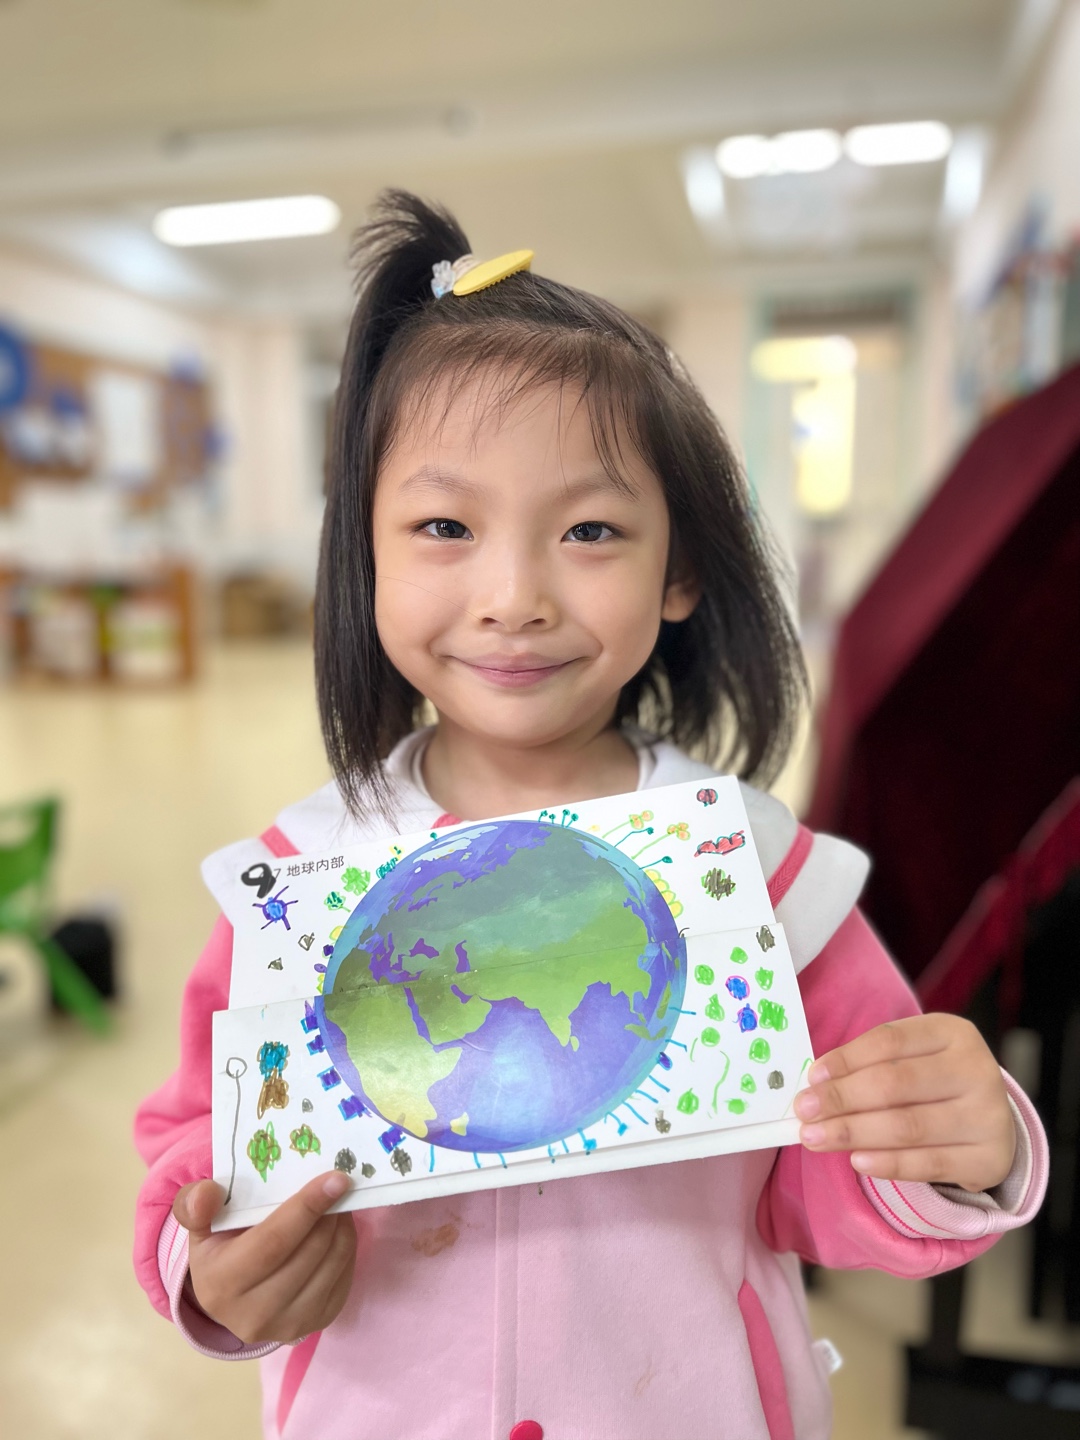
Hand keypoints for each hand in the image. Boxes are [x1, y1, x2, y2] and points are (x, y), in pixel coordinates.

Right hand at [173, 1170, 357, 1344]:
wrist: (229, 1297)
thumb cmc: (218, 1248)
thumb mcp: (198, 1225)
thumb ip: (195, 1204)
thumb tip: (207, 1193)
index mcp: (221, 1285)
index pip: (274, 1242)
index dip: (307, 1207)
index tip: (335, 1178)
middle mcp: (254, 1315)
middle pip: (309, 1254)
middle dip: (330, 1214)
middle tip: (339, 1184)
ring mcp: (287, 1326)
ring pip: (331, 1266)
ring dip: (342, 1228)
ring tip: (337, 1204)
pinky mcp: (314, 1326)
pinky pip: (344, 1279)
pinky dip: (347, 1248)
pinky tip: (336, 1230)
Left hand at [794, 1014, 1015, 1192]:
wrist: (992, 1125)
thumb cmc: (937, 1084)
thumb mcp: (913, 1058)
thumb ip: (872, 1065)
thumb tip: (816, 1086)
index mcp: (953, 1032)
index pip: (889, 1041)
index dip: (846, 1059)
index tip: (812, 1078)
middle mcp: (976, 1069)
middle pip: (894, 1084)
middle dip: (841, 1099)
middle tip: (804, 1112)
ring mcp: (988, 1116)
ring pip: (907, 1126)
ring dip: (853, 1133)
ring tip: (816, 1138)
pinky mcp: (988, 1158)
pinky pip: (928, 1163)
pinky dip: (887, 1163)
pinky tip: (857, 1161)